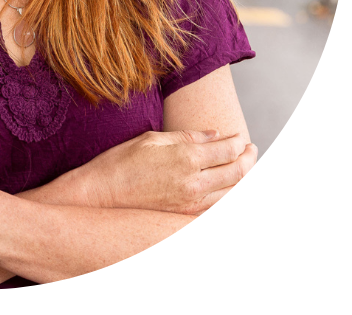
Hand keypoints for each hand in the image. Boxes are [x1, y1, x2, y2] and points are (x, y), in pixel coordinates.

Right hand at [71, 130, 256, 214]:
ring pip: (231, 193)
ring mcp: (190, 203)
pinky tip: (230, 190)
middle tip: (251, 150)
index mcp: (185, 157)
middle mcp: (193, 182)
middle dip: (248, 159)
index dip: (239, 143)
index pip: (227, 150)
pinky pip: (217, 207)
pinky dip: (229, 197)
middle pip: (236, 172)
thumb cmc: (120, 163)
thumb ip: (186, 137)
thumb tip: (214, 134)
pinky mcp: (183, 216)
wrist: (99, 196)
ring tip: (246, 168)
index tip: (242, 137)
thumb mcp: (151, 139)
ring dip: (243, 179)